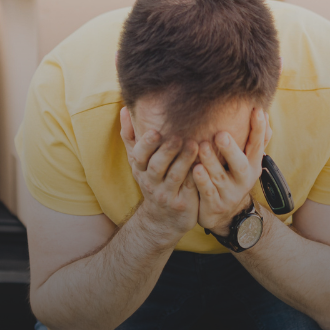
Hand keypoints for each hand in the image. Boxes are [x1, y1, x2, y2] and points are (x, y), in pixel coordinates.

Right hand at [120, 107, 199, 242]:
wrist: (162, 219)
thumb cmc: (152, 181)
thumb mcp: (138, 163)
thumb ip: (130, 136)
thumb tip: (124, 109)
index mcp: (140, 169)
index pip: (139, 156)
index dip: (146, 144)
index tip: (155, 131)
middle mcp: (151, 182)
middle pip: (156, 166)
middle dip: (166, 151)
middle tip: (177, 136)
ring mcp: (166, 194)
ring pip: (175, 176)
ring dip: (184, 160)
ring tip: (194, 144)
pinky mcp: (182, 203)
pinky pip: (190, 187)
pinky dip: (196, 175)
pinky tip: (205, 162)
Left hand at [193, 108, 271, 236]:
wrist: (225, 214)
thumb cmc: (233, 177)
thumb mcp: (248, 161)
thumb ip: (256, 140)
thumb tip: (264, 113)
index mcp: (253, 165)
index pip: (257, 145)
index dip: (258, 129)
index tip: (257, 111)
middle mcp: (244, 179)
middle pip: (240, 164)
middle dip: (231, 150)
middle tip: (221, 134)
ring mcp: (229, 193)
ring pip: (219, 177)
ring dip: (211, 161)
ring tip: (202, 146)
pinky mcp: (215, 204)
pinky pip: (207, 192)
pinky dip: (202, 181)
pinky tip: (195, 169)